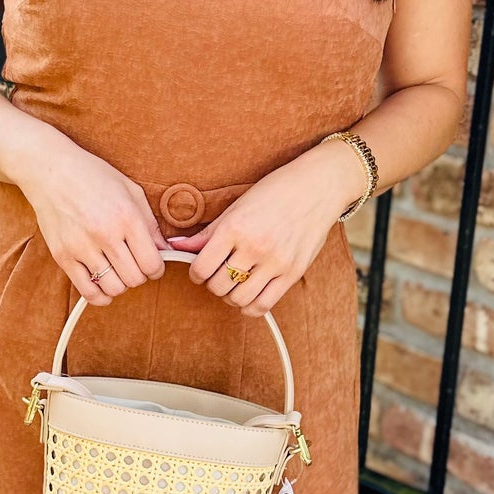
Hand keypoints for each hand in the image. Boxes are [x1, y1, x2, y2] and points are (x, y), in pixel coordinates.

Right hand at [20, 137, 171, 303]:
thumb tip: (166, 251)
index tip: (152, 264)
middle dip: (139, 276)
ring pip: (114, 288)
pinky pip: (87, 291)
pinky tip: (102, 284)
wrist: (50, 170)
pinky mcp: (63, 256)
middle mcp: (105, 234)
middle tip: (134, 265)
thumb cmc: (93, 176)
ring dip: (120, 284)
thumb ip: (150, 224)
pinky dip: (100, 295)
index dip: (157, 269)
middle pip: (135, 279)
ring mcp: (82, 247)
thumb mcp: (130, 191)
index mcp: (127, 217)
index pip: (152, 264)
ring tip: (116, 270)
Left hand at [165, 141, 366, 315]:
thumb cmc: (275, 192)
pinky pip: (264, 305)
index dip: (195, 273)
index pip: (201, 267)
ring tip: (234, 283)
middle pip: (218, 286)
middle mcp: (254, 247)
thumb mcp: (236, 207)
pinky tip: (249, 294)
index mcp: (235, 227)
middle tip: (218, 274)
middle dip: (212, 284)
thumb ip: (207, 233)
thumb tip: (176, 247)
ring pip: (238, 299)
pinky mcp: (293, 273)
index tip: (200, 269)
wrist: (317, 187)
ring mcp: (275, 262)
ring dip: (230, 296)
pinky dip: (250, 306)